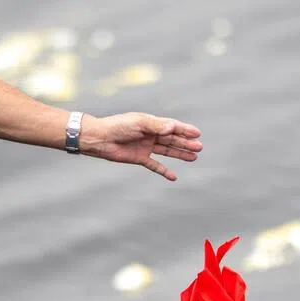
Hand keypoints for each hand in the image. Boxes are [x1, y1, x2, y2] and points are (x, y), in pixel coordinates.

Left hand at [81, 112, 201, 180]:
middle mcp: (150, 134)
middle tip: (199, 147)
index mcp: (151, 123)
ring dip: (180, 154)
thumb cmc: (118, 126)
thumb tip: (173, 127)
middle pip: (172, 139)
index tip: (197, 133)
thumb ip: (156, 126)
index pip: (172, 127)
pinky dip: (164, 170)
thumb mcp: (139, 123)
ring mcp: (145, 147)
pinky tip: (173, 176)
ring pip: (167, 151)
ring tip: (194, 157)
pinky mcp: (139, 158)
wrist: (100, 139)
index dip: (185, 130)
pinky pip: (154, 165)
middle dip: (186, 143)